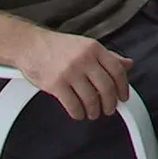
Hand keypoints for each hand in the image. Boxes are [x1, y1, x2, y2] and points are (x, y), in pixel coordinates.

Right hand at [17, 29, 132, 119]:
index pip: (117, 70)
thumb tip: (128, 64)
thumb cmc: (57, 46)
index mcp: (95, 48)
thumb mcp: (86, 46)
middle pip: (106, 87)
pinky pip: (73, 105)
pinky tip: (79, 113)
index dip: (123, 87)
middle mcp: (84, 59)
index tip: (123, 97)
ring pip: (91, 99)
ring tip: (93, 113)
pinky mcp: (55, 84)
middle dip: (110, 103)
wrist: (29, 44)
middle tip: (109, 109)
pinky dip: (78, 113)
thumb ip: (108, 56)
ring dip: (94, 111)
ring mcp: (70, 72)